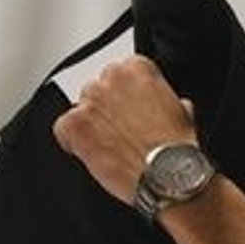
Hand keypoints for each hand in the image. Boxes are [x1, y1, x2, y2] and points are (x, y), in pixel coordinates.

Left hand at [53, 56, 197, 207]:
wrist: (169, 175)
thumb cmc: (176, 149)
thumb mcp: (182, 112)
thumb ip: (163, 99)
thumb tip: (165, 105)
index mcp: (137, 68)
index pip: (121, 73)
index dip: (126, 97)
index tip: (131, 110)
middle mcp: (111, 79)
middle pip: (98, 89)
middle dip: (106, 110)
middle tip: (120, 131)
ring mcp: (91, 102)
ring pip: (81, 108)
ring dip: (91, 125)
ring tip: (109, 146)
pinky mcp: (76, 126)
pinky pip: (62, 129)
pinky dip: (72, 143)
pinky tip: (91, 154)